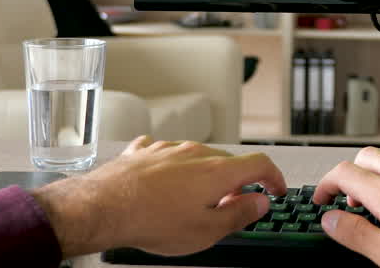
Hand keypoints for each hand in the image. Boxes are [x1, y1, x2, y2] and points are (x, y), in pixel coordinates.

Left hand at [31, 135, 286, 256]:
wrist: (103, 207)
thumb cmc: (153, 221)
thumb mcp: (207, 231)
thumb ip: (239, 213)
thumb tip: (260, 202)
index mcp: (217, 171)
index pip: (259, 164)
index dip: (274, 178)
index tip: (276, 190)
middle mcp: (196, 153)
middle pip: (228, 161)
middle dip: (236, 182)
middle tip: (233, 205)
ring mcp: (168, 149)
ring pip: (197, 156)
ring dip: (204, 175)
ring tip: (194, 199)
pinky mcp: (143, 152)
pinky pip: (165, 153)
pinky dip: (172, 166)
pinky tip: (163, 179)